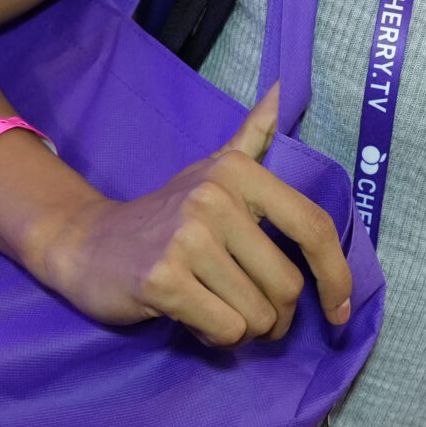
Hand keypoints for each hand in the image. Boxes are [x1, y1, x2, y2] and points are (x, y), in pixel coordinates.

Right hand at [32, 87, 354, 346]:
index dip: (337, 274)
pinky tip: (193, 318)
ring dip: (244, 330)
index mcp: (238, 171)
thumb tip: (287, 87)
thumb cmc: (162, 215)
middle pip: (287, 285)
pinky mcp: (163, 280)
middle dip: (277, 317)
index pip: (314, 226)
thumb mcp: (210, 169)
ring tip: (215, 309)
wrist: (85, 244)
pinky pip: (225, 331)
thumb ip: (253, 135)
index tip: (339, 309)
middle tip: (252, 314)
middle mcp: (215, 197)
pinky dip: (216, 339)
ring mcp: (187, 238)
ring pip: (257, 316)